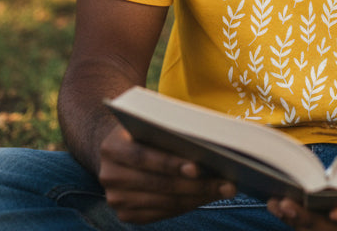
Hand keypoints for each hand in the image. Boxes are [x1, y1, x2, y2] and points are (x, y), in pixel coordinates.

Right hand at [97, 126, 237, 223]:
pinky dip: (187, 205)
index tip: (198, 167)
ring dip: (198, 197)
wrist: (119, 149)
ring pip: (164, 202)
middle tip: (227, 183)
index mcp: (111, 147)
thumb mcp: (152, 123)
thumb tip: (210, 145)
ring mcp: (115, 199)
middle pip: (158, 184)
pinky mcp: (125, 214)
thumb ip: (171, 131)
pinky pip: (161, 214)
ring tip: (225, 190)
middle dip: (196, 185)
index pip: (143, 157)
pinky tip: (207, 197)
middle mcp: (109, 176)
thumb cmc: (146, 131)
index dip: (170, 164)